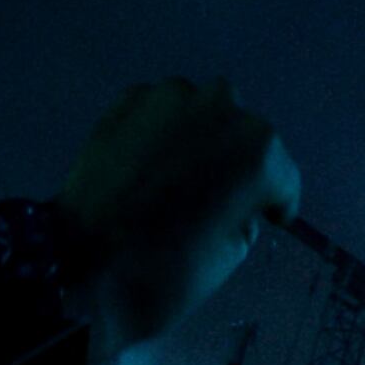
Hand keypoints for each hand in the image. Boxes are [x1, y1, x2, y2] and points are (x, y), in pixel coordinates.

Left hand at [55, 79, 298, 360]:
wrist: (82, 259)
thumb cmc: (171, 267)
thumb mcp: (234, 249)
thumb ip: (243, 210)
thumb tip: (231, 196)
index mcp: (260, 149)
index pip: (281, 174)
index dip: (274, 199)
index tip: (265, 216)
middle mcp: (222, 109)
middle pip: (244, 132)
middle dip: (235, 160)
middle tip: (216, 195)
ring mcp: (169, 98)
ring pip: (201, 110)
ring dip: (199, 136)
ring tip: (179, 173)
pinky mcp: (126, 102)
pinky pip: (158, 110)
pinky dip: (159, 131)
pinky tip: (148, 162)